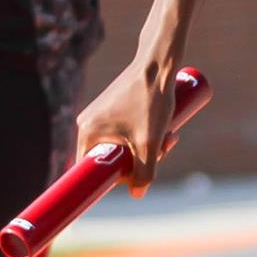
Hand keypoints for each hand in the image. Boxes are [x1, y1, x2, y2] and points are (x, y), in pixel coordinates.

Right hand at [74, 57, 180, 195]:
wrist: (159, 62)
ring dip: (148, 146)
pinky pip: (126, 131)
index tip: (137, 179)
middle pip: (112, 157)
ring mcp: (100, 114)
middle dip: (141, 159)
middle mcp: (88, 123)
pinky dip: (145, 133)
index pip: (94, 171)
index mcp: (86, 133)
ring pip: (125, 144)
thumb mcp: (150, 142)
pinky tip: (165, 127)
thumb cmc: (152, 100)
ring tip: (170, 136)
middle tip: (165, 150)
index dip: (116, 179)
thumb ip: (144, 172)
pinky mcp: (114, 106)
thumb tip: (137, 194)